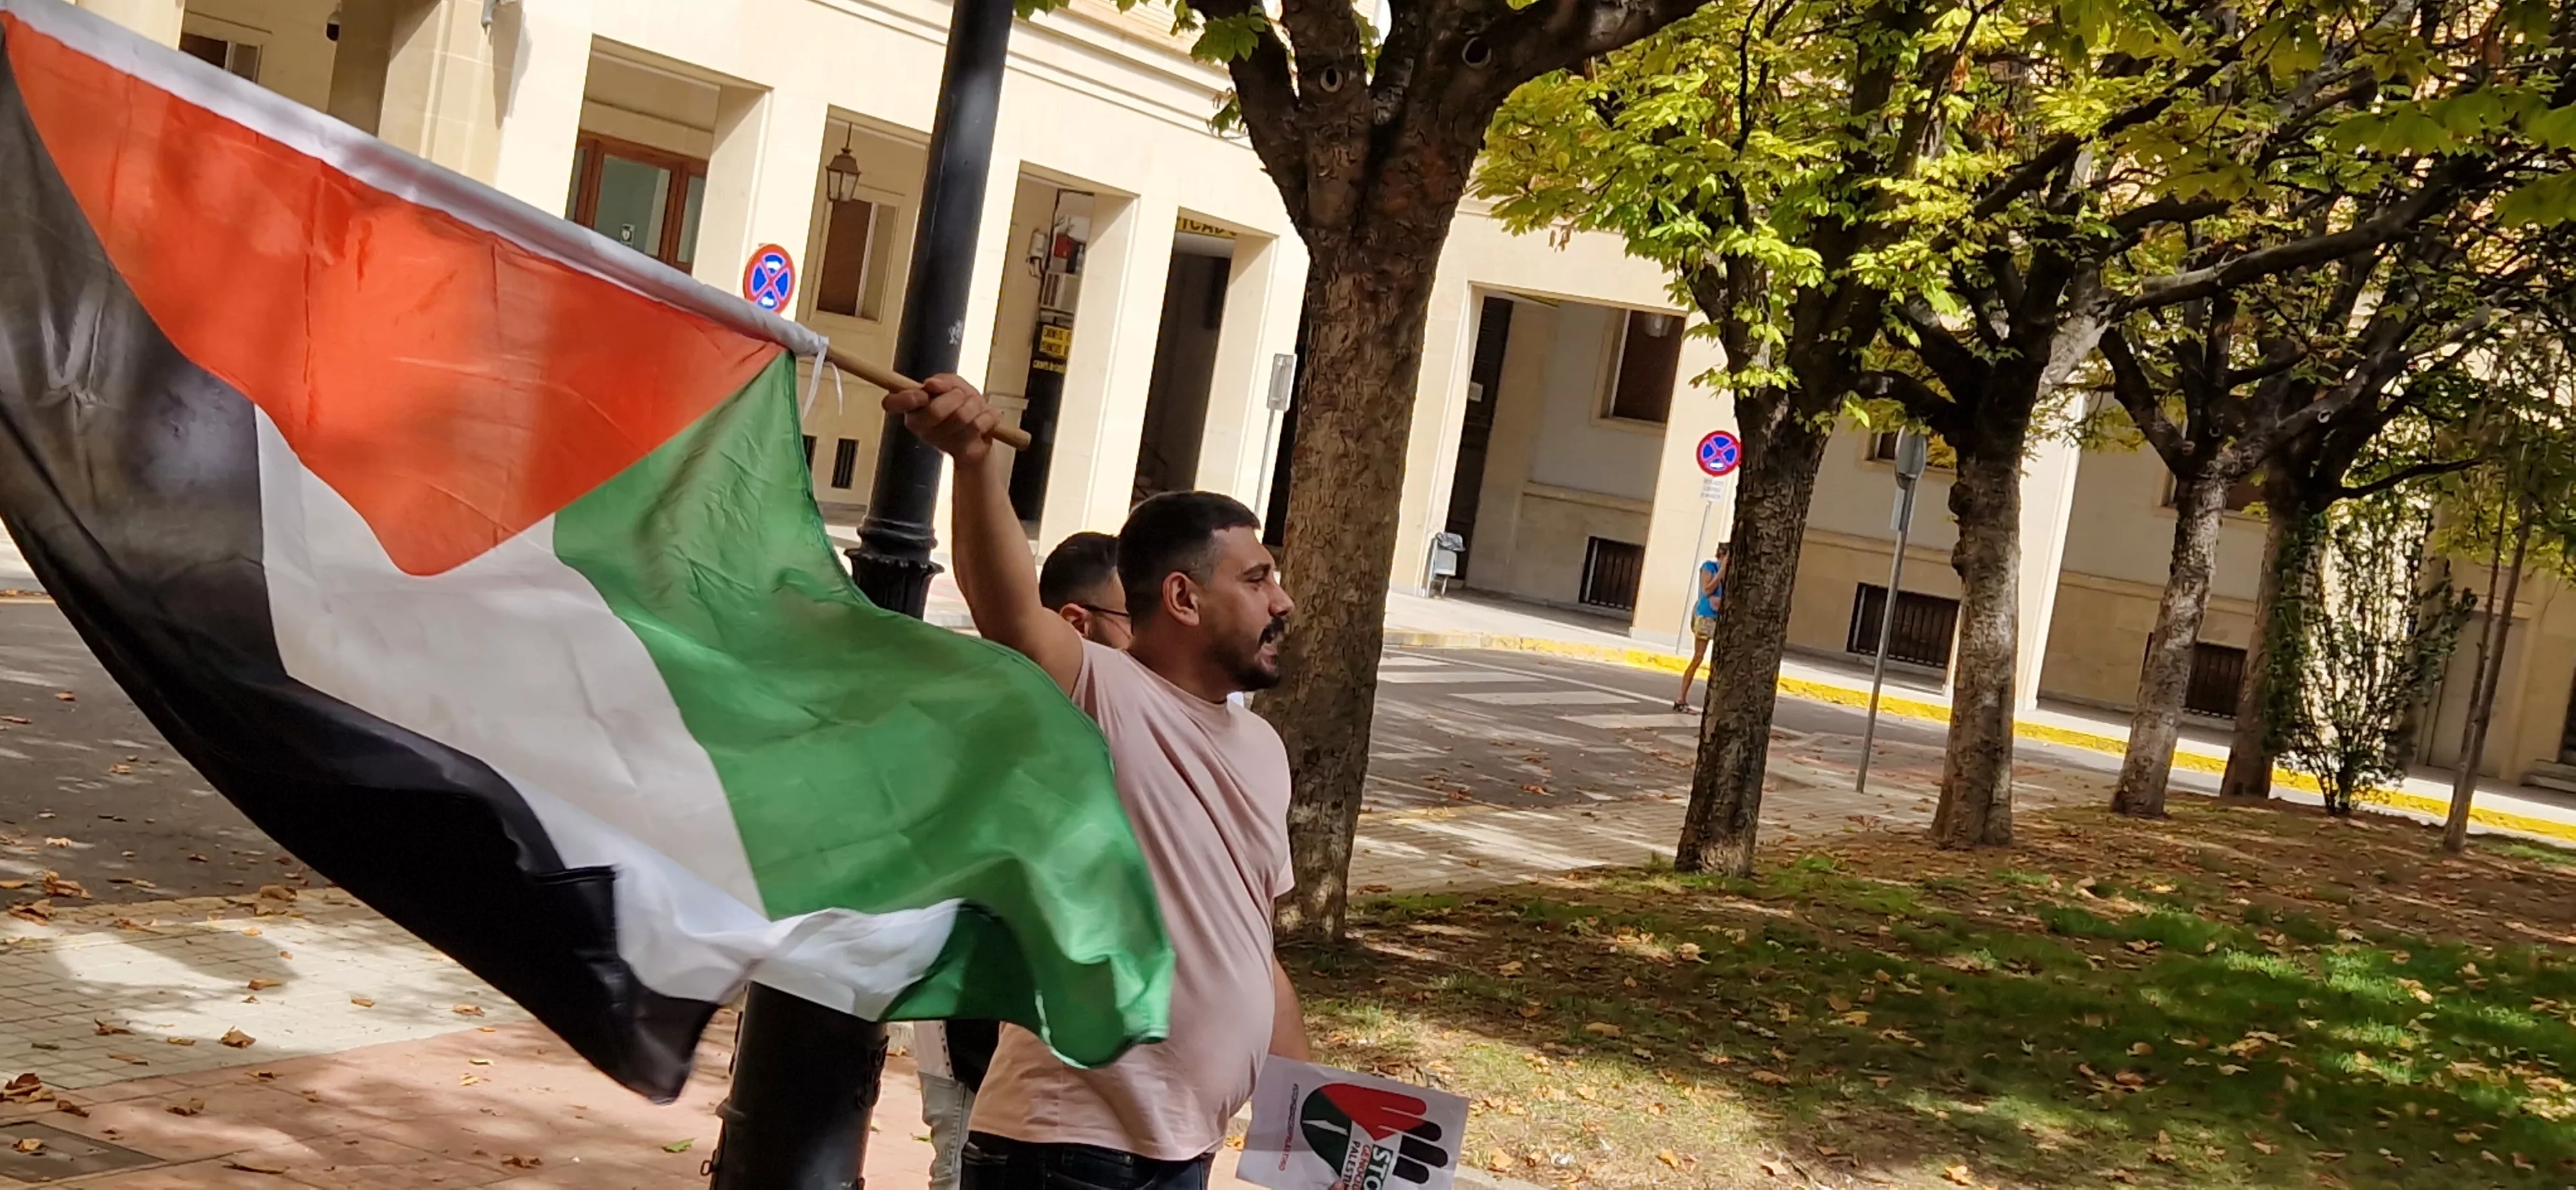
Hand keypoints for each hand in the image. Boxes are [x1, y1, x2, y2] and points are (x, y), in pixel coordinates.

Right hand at [883, 374, 999, 462]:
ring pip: (961, 416)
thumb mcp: (953, 384)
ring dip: (975, 404)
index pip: (892, 403)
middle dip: (955, 396)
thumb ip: (942, 381)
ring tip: (976, 407)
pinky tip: (984, 419)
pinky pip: (979, 426)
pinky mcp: (963, 451)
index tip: (923, 394)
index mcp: (913, 408)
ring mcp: (941, 442)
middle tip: (962, 395)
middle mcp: (921, 427)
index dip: (906, 398)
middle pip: (934, 411)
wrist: (981, 433)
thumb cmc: (962, 405)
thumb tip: (931, 384)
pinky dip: (988, 416)